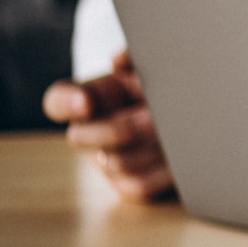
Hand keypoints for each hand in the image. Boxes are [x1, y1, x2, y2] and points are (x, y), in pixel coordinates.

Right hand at [42, 51, 175, 201]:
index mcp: (90, 98)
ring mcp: (108, 161)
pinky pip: (138, 186)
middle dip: (117, 128)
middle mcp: (91, 133)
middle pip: (80, 138)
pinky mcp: (129, 185)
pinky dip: (162, 173)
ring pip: (114, 163)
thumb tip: (122, 60)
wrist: (189, 117)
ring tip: (177, 134)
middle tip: (151, 117)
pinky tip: (182, 157)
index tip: (85, 101)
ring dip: (146, 148)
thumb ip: (137, 61)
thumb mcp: (151, 70)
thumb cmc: (163, 88)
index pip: (58, 100)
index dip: (66, 102)